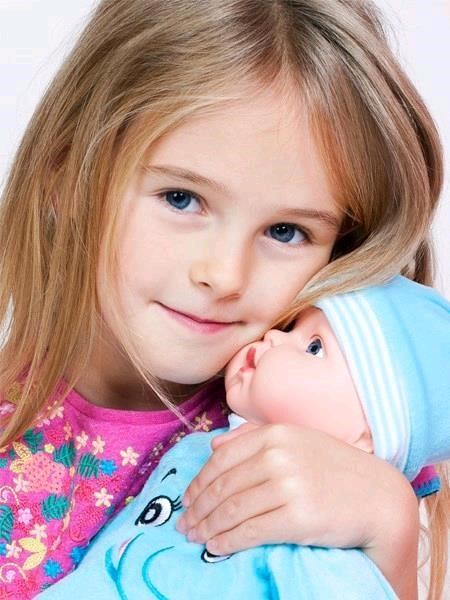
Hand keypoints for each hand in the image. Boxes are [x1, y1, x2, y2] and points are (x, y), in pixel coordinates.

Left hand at [176, 423, 418, 597]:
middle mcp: (279, 456)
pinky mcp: (298, 517)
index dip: (199, 481)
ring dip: (207, 526)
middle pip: (223, 485)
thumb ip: (253, 437)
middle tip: (183, 524)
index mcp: (275, 434)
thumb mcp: (296, 440)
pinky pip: (251, 530)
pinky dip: (227, 540)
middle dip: (197, 508)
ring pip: (232, 509)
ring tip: (193, 537)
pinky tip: (215, 546)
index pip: (222, 458)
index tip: (187, 499)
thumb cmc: (334, 468)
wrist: (377, 496)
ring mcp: (289, 486)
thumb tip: (213, 445)